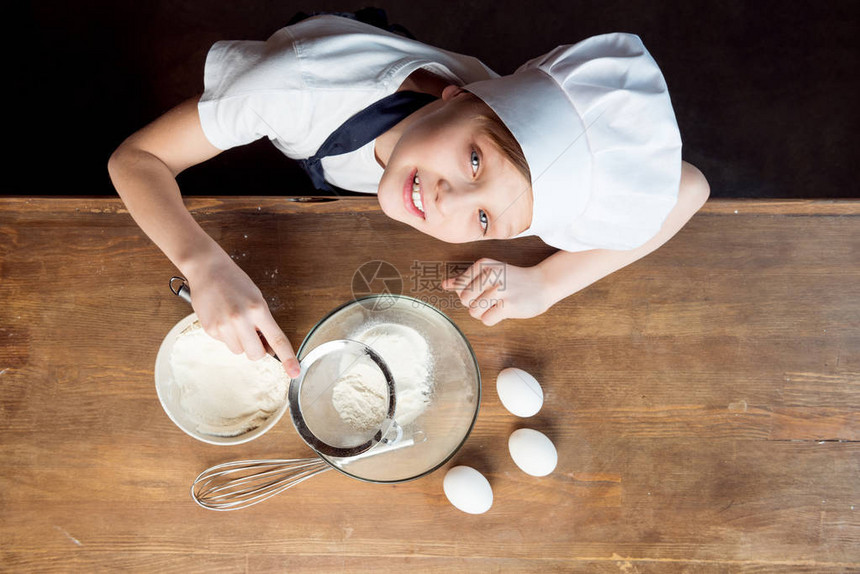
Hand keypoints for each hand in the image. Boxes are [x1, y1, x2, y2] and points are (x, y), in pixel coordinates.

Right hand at [183, 252, 300, 377]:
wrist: (208, 269)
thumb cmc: (235, 282)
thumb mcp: (257, 299)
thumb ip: (264, 323)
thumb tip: (268, 347)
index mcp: (258, 309)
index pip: (277, 339)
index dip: (288, 358)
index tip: (294, 372)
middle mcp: (241, 319)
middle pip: (256, 354)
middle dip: (257, 350)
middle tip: (254, 336)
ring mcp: (223, 325)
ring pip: (238, 351)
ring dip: (240, 343)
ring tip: (234, 322)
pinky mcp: (209, 329)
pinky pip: (223, 344)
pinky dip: (226, 336)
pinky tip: (222, 318)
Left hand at [441, 258, 551, 325]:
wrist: (542, 284)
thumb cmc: (512, 280)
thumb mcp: (488, 272)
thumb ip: (465, 279)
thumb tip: (444, 285)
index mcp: (482, 264)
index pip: (459, 288)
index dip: (470, 294)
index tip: (486, 289)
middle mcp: (490, 274)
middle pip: (464, 301)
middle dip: (475, 304)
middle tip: (491, 299)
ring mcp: (500, 289)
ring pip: (473, 312)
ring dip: (484, 312)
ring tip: (498, 304)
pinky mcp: (508, 304)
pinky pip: (486, 320)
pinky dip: (493, 319)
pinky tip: (503, 310)